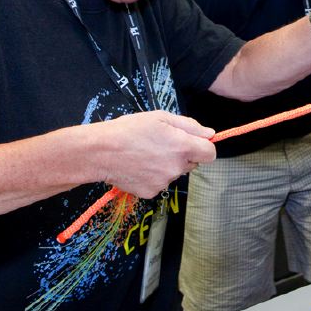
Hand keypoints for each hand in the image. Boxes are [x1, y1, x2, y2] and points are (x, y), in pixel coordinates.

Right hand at [92, 110, 215, 197]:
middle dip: (183, 154)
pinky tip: (139, 165)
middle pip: (192, 163)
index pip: (210, 154)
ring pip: (175, 173)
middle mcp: (176, 168)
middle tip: (162, 144)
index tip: (194, 142)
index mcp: (183, 147)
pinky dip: (153, 175)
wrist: (100, 152)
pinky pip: (160, 182)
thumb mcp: (161, 117)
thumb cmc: (129, 129)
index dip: (204, 147)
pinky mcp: (151, 192)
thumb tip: (209, 134)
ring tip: (146, 153)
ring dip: (168, 165)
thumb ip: (190, 126)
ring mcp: (164, 182)